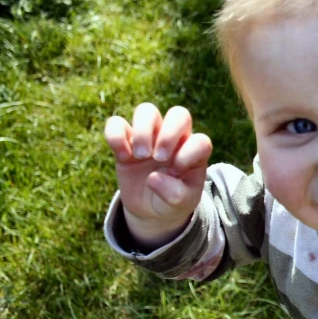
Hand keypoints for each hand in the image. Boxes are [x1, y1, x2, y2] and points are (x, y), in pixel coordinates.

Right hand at [104, 103, 212, 247]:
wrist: (151, 208)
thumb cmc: (172, 201)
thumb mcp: (181, 204)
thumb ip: (174, 194)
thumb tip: (153, 178)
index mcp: (194, 152)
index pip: (200, 141)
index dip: (188, 154)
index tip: (176, 172)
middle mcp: (174, 139)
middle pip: (178, 114)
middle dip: (168, 134)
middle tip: (159, 158)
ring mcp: (150, 137)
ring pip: (147, 110)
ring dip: (143, 131)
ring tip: (141, 156)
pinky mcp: (126, 142)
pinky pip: (116, 123)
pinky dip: (116, 135)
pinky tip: (123, 156)